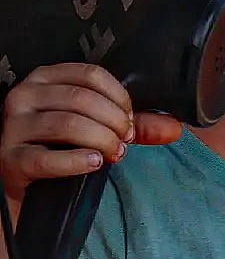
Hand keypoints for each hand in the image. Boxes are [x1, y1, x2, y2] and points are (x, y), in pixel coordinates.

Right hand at [1, 62, 182, 209]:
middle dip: (115, 122)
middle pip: (82, 98)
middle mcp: (24, 96)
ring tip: (114, 154)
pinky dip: (78, 161)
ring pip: (69, 124)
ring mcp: (13, 127)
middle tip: (125, 141)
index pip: (91, 75)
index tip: (131, 120)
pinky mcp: (10, 158)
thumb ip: (134, 126)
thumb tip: (174, 128)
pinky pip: (48, 158)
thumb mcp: (93, 128)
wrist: (22, 183)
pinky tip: (94, 163)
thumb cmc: (58, 148)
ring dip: (102, 141)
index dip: (120, 98)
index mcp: (45, 79)